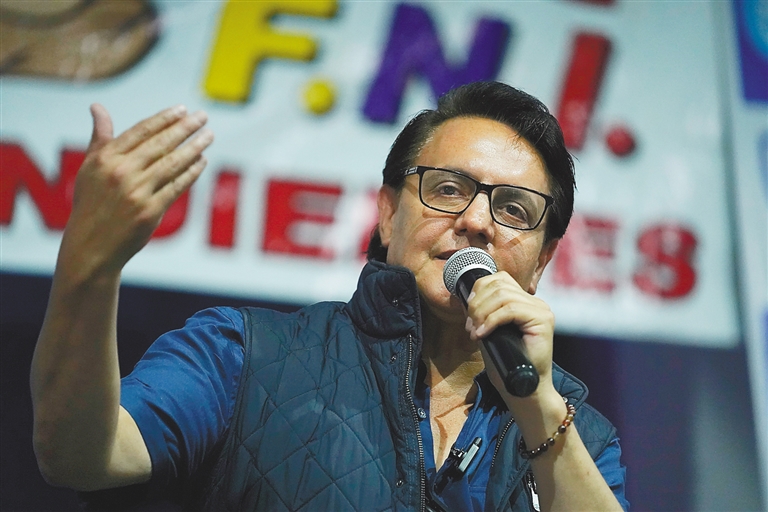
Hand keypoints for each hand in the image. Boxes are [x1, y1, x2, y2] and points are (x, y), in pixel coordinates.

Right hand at [60, 103, 212, 279]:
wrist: (92, 245)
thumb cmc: (92, 203)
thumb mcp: (90, 168)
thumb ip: (100, 138)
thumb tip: (97, 107)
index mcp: (105, 158)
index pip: (141, 131)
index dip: (164, 119)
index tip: (183, 110)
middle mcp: (121, 172)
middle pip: (161, 144)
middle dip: (185, 128)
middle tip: (203, 117)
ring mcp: (137, 192)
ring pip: (172, 163)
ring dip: (194, 148)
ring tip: (208, 136)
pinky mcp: (151, 211)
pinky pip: (177, 187)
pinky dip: (191, 172)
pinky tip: (202, 161)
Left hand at [464, 271, 555, 399]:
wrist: (523, 388)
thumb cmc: (505, 364)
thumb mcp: (489, 332)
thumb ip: (482, 314)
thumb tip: (465, 298)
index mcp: (525, 301)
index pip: (500, 279)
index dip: (479, 290)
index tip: (468, 313)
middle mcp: (536, 303)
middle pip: (499, 285)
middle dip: (478, 305)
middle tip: (470, 327)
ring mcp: (541, 310)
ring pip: (503, 296)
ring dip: (482, 313)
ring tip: (475, 332)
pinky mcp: (543, 320)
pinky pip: (510, 310)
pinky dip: (491, 321)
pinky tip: (482, 335)